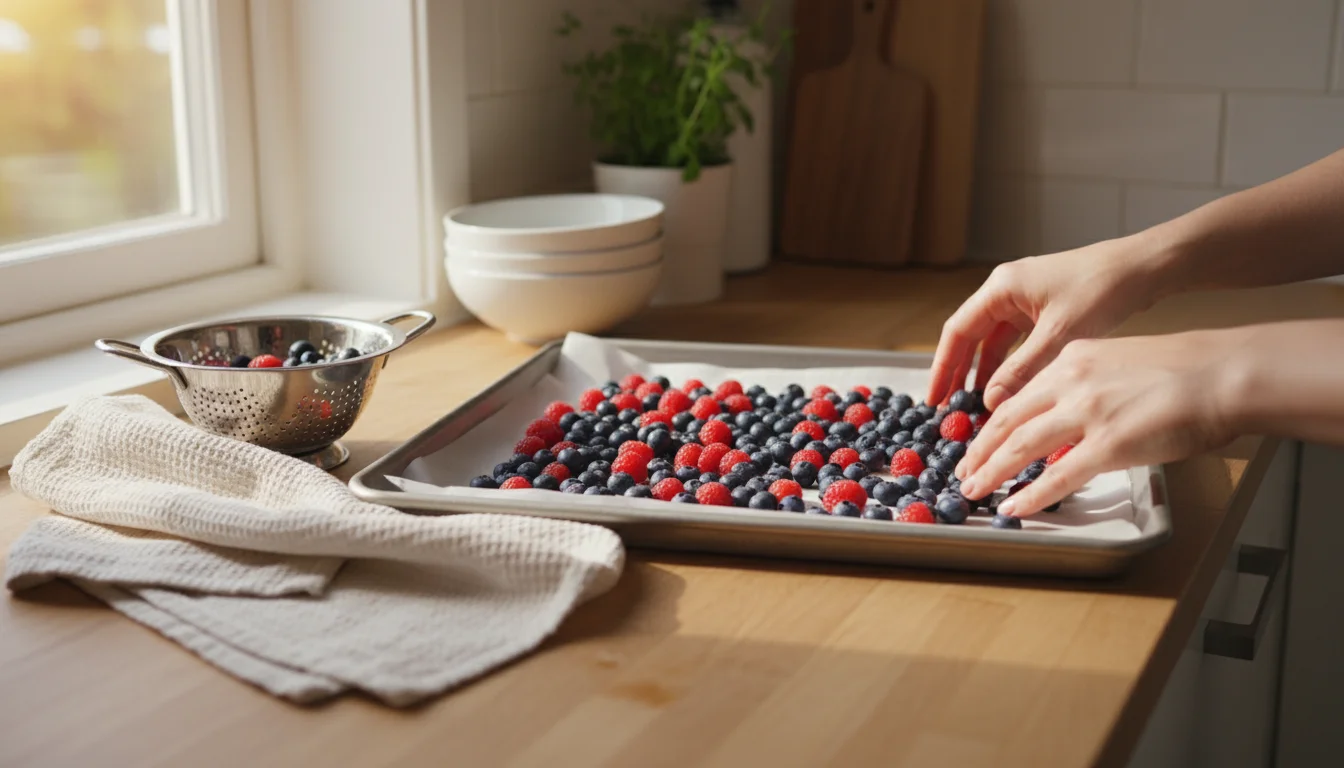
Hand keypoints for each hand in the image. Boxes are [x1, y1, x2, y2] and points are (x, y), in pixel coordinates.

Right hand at [927, 237, 1166, 411]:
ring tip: (977, 408)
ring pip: (994, 343)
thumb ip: (1021, 370)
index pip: (957, 332)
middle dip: (959, 374)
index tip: (934, 398)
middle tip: (948, 409)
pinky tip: (1010, 391)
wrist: (1145, 268)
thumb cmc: (1102, 289)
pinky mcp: (1044, 311)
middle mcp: (1007, 291)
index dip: (942, 367)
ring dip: (985, 373)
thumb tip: (990, 403)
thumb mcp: (1059, 335)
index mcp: (1001, 288)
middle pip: (971, 338)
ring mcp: (1025, 301)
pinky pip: (1016, 343)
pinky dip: (1010, 367)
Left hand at [954, 331, 1240, 517]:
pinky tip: (1015, 506)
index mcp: (1071, 359)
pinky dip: (1032, 494)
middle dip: (979, 451)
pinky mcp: (1110, 444)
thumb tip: (1064, 420)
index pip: (1016, 396)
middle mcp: (1071, 383)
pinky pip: (1059, 476)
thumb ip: (1084, 388)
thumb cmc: (1183, 371)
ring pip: (1021, 447)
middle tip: (963, 472)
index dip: (989, 425)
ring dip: (992, 472)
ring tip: (974, 490)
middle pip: (1007, 422)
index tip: (976, 443)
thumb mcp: (1117, 363)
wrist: (1221, 373)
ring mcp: (1088, 414)